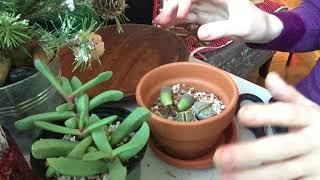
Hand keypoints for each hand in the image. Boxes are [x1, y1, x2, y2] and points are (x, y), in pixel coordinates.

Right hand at [153, 0, 282, 42]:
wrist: (261, 31)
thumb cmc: (256, 26)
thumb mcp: (242, 27)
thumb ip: (222, 29)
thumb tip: (200, 33)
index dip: (185, 0)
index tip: (181, 14)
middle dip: (173, 5)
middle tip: (162, 20)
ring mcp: (207, 5)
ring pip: (184, 4)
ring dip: (171, 12)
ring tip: (160, 22)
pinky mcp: (205, 15)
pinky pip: (188, 15)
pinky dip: (177, 18)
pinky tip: (167, 23)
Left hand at [213, 72, 319, 179]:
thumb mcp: (312, 109)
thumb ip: (290, 96)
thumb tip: (270, 77)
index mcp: (311, 119)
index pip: (289, 114)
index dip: (266, 114)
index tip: (242, 115)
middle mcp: (313, 143)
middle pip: (280, 148)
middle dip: (250, 153)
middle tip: (221, 157)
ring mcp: (315, 166)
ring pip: (282, 172)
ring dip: (252, 176)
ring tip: (225, 177)